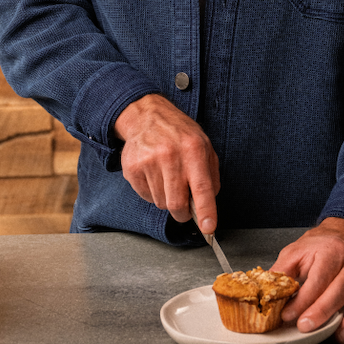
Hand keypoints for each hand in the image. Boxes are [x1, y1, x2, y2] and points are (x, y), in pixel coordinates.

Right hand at [113, 94, 219, 233]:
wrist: (147, 116)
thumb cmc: (179, 134)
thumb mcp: (204, 146)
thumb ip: (211, 176)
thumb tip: (209, 205)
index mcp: (194, 149)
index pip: (202, 187)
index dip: (205, 211)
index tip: (208, 228)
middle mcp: (170, 155)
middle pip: (177, 204)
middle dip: (182, 212)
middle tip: (184, 204)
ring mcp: (149, 161)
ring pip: (161, 203)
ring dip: (166, 198)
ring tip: (167, 177)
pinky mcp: (132, 168)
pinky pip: (145, 197)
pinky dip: (152, 192)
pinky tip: (154, 174)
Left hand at [271, 218, 343, 343]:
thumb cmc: (319, 246)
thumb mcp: (295, 251)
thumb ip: (282, 272)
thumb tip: (266, 294)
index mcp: (331, 252)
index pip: (317, 279)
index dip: (302, 300)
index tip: (287, 315)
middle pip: (339, 291)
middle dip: (322, 312)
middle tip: (305, 327)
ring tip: (337, 337)